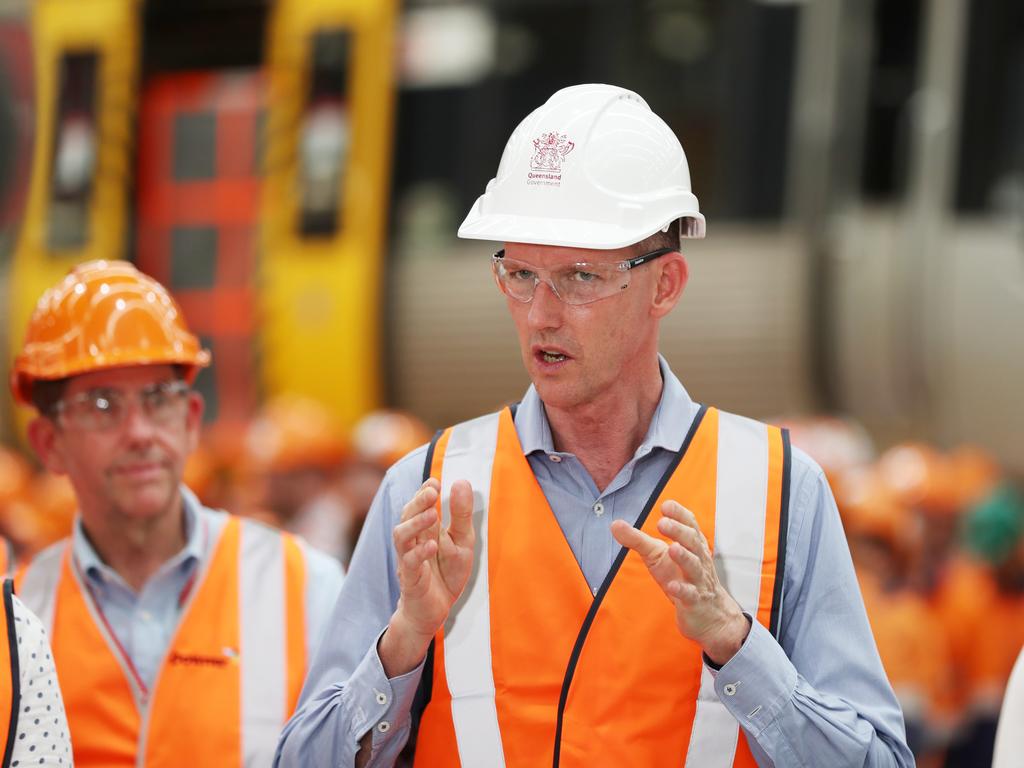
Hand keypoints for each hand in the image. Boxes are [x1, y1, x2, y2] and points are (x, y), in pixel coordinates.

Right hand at [379, 477, 475, 676]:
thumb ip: (461, 515)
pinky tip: (433, 545)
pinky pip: (410, 564)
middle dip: (418, 501)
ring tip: (433, 514)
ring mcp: (409, 560)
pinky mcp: (411, 580)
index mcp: (425, 530)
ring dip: (415, 523)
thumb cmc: (446, 573)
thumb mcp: (462, 542)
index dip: (423, 491)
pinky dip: (420, 553)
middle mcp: (413, 541)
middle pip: (406, 516)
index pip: (418, 504)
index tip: (435, 481)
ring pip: (401, 536)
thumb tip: (461, 481)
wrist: (435, 611)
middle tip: (432, 490)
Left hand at [611, 501, 748, 665]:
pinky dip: (682, 589)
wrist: (708, 613)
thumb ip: (638, 539)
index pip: (689, 525)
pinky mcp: (694, 602)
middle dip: (678, 531)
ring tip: (671, 548)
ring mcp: (697, 581)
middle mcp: (697, 560)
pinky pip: (690, 595)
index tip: (666, 505)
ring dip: (683, 557)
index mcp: (691, 545)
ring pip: (694, 566)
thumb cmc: (681, 577)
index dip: (680, 514)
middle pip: (692, 542)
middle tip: (662, 522)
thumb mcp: (657, 556)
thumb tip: (614, 524)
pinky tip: (672, 586)